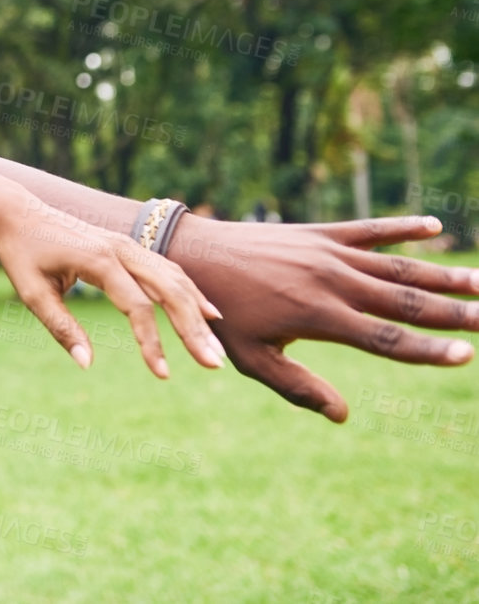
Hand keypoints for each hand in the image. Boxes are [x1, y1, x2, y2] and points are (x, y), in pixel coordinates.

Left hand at [0, 199, 226, 376]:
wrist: (18, 213)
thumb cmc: (22, 254)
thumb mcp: (32, 293)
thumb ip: (61, 328)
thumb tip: (87, 364)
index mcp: (99, 261)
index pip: (137, 307)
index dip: (152, 343)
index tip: (163, 374)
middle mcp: (121, 249)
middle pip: (170, 291)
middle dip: (193, 329)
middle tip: (214, 364)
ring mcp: (128, 244)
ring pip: (174, 278)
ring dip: (198, 313)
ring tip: (215, 347)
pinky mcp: (128, 246)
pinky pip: (167, 269)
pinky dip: (190, 291)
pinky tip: (207, 312)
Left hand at [168, 215, 478, 421]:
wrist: (193, 255)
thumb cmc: (220, 314)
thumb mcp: (251, 358)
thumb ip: (297, 387)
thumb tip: (342, 416)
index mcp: (318, 316)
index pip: (386, 340)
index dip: (429, 350)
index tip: (466, 356)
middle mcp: (330, 282)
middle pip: (404, 301)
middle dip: (452, 312)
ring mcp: (327, 253)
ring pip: (397, 265)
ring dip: (442, 274)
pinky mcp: (319, 232)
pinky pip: (368, 229)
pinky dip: (402, 227)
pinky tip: (436, 227)